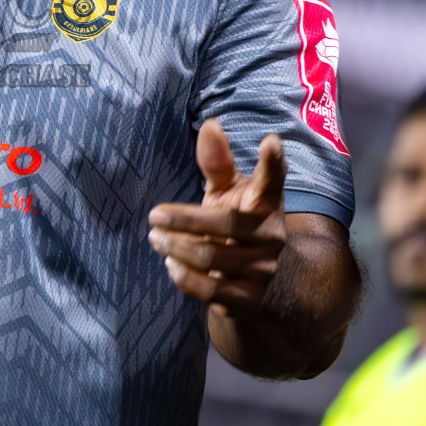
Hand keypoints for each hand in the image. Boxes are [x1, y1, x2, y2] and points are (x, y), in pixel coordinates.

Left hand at [148, 120, 287, 315]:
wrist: (247, 281)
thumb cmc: (232, 221)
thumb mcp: (225, 192)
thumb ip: (216, 163)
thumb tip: (209, 125)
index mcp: (267, 201)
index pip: (273, 179)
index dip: (273, 161)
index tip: (271, 141)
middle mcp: (273, 235)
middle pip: (225, 223)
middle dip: (184, 219)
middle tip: (153, 215)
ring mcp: (264, 269)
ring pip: (213, 257)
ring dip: (176, 247)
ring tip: (156, 238)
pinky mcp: (249, 299)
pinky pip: (210, 289)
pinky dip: (184, 276)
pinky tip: (170, 263)